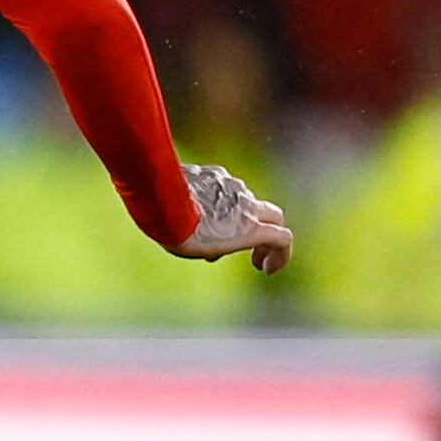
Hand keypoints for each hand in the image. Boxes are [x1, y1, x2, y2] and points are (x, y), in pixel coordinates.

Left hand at [175, 162, 292, 274]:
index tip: (264, 268)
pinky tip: (194, 209)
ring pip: (244, 200)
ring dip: (236, 216)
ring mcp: (231, 184)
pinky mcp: (213, 172)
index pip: (283, 238)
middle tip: (250, 249)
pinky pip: (222, 187)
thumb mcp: (206, 250)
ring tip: (209, 232)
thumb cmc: (179, 233)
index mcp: (250, 226)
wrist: (157, 203)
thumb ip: (226, 242)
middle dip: (267, 232)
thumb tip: (220, 243)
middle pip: (272, 215)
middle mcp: (247, 202)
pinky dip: (217, 200)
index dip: (281, 256)